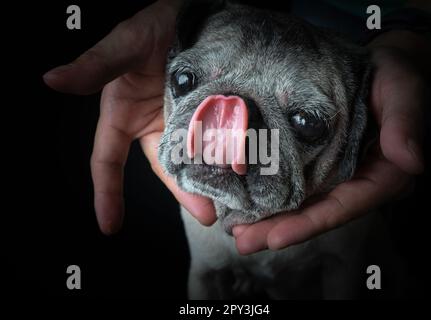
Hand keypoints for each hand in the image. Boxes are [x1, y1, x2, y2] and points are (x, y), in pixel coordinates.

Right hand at [44, 0, 214, 233]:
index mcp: (124, 115)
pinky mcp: (209, 114)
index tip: (110, 224)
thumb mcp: (125, 45)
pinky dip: (225, 158)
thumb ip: (95, 65)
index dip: (107, 192)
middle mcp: (153, 124)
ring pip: (194, 160)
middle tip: (206, 216)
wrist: (194, 13)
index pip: (108, 161)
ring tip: (229, 203)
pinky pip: (216, 141)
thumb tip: (53, 79)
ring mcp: (183, 122)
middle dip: (184, 193)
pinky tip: (240, 172)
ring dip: (209, 182)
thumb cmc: (153, 26)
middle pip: (166, 168)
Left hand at [231, 35, 430, 254]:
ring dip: (270, 219)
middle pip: (317, 212)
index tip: (276, 238)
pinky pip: (295, 182)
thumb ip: (405, 123)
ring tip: (237, 230)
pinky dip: (271, 194)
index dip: (311, 223)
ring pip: (303, 202)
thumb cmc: (395, 76)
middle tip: (243, 241)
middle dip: (279, 229)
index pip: (345, 206)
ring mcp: (336, 173)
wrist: (379, 66)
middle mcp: (357, 181)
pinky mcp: (320, 160)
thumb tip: (411, 162)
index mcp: (382, 175)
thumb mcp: (403, 91)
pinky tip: (245, 200)